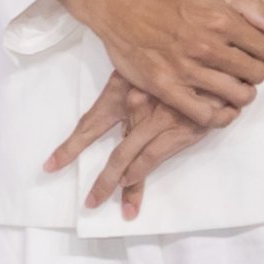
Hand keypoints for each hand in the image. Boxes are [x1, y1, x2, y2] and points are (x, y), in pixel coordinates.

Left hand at [46, 71, 214, 219]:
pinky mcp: (178, 131)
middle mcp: (135, 108)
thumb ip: (129, 90)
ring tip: (104, 201)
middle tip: (90, 201)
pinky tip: (129, 183)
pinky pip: (152, 157)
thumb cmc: (174, 63)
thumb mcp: (141, 70)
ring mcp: (156, 122)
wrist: (213, 61)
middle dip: (101, 179)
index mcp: (122, 92)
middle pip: (112, 151)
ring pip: (130, 159)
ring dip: (119, 185)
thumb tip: (122, 112)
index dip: (69, 147)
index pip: (89, 124)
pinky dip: (140, 172)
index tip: (50, 166)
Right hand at [51, 0, 263, 127]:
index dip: (263, 50)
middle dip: (253, 71)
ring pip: (237, 95)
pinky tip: (222, 110)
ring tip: (232, 85)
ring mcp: (185, 69)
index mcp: (220, 20)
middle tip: (240, 67)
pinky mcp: (165, 86)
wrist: (117, 0)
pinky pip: (204, 115)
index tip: (251, 50)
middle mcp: (206, 46)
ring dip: (241, 92)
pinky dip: (220, 117)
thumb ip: (246, 2)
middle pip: (255, 73)